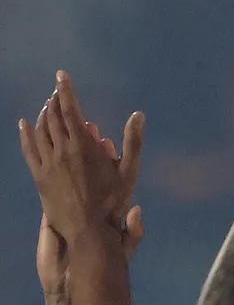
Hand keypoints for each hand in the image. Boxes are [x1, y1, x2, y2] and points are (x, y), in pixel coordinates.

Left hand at [19, 73, 144, 239]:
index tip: (61, 75)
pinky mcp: (39, 176)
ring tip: (48, 105)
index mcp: (83, 146)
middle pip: (54, 117)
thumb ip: (133, 141)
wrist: (87, 229)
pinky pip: (28, 149)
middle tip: (57, 91)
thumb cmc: (113, 202)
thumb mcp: (129, 171)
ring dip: (43, 114)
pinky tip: (24, 124)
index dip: (66, 91)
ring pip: (40, 131)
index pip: (71, 110)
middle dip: (55, 101)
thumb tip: (138, 114)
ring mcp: (47, 163)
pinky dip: (25, 134)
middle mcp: (61, 150)